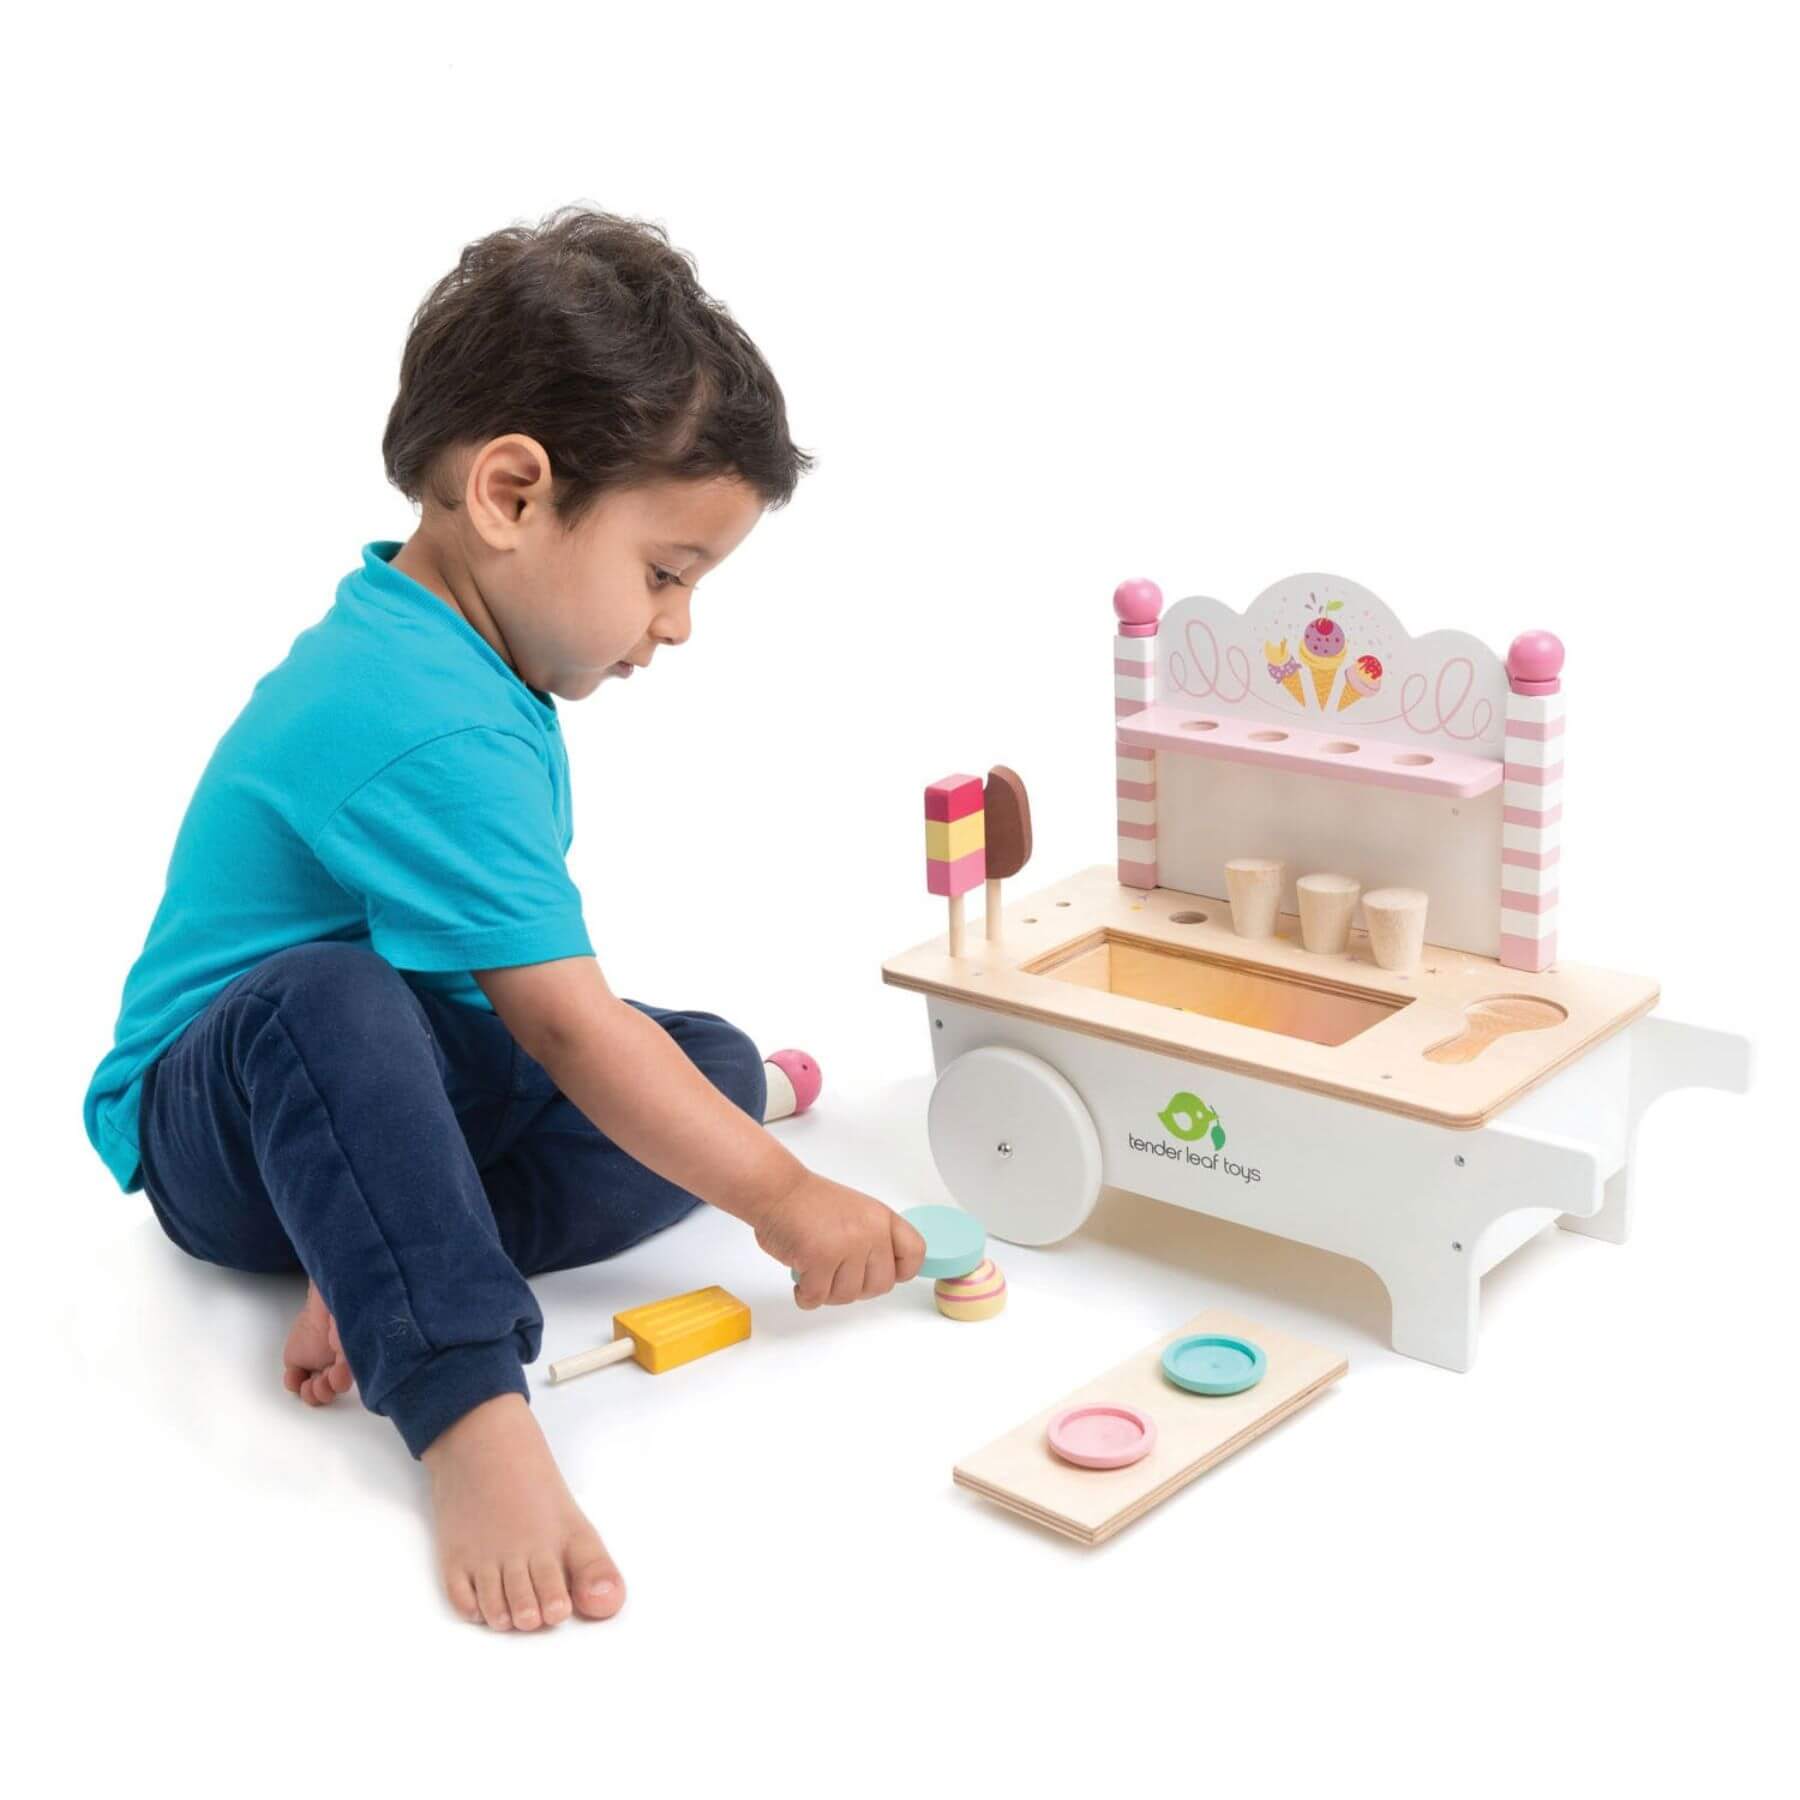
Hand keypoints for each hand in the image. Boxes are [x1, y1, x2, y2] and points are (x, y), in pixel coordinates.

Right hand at [752, 1171, 925, 1308]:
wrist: (777, 1190)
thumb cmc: (810, 1203)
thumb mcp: (857, 1213)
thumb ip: (874, 1240)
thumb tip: (885, 1274)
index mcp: (882, 1218)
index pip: (915, 1253)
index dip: (900, 1271)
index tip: (880, 1272)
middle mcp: (871, 1232)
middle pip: (881, 1286)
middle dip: (857, 1288)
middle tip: (836, 1275)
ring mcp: (846, 1246)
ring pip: (848, 1296)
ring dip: (828, 1291)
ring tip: (815, 1270)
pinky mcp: (819, 1260)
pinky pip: (818, 1298)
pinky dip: (806, 1296)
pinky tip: (801, 1280)